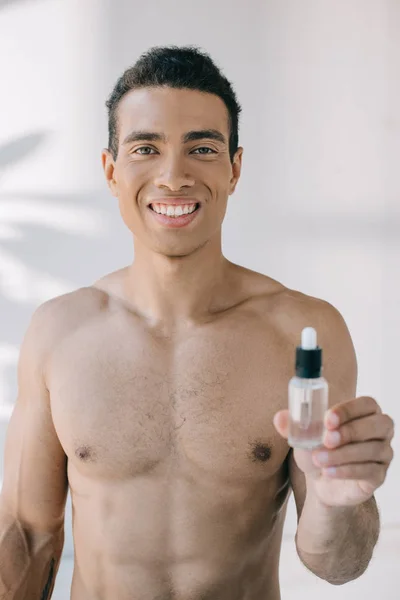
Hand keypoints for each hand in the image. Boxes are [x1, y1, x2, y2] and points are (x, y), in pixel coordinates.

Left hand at [273, 396, 394, 506]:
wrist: (322, 482)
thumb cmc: (318, 448)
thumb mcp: (304, 436)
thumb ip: (293, 425)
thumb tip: (279, 418)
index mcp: (366, 412)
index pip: (367, 404)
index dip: (349, 409)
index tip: (327, 419)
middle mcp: (380, 430)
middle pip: (378, 424)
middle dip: (350, 431)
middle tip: (326, 439)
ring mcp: (383, 453)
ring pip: (372, 450)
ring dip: (343, 454)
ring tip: (318, 459)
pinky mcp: (379, 476)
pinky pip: (370, 471)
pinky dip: (347, 471)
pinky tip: (328, 473)